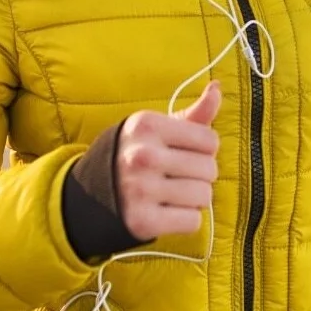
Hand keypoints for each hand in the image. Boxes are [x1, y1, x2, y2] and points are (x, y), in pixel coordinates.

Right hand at [113, 83, 220, 239]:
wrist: (93, 194)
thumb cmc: (136, 155)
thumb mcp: (157, 130)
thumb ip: (193, 114)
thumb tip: (217, 88)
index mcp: (146, 125)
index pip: (210, 140)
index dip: (202, 150)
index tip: (181, 154)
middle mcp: (142, 155)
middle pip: (209, 169)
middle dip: (199, 176)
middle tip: (175, 177)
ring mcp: (140, 189)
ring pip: (204, 196)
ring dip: (194, 200)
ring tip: (171, 194)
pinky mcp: (142, 221)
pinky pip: (193, 222)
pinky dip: (185, 220)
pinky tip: (166, 212)